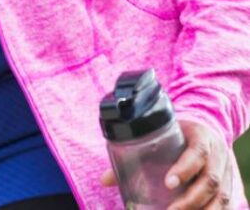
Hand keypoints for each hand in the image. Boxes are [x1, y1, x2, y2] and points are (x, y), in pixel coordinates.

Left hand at [101, 120, 240, 208]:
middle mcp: (219, 155)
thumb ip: (135, 155)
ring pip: (222, 196)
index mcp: (202, 138)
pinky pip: (226, 204)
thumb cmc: (178, 136)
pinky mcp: (229, 186)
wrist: (207, 131)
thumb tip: (104, 180)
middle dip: (191, 199)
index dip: (185, 168)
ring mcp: (226, 171)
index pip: (197, 152)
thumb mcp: (160, 137)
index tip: (168, 183)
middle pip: (211, 180)